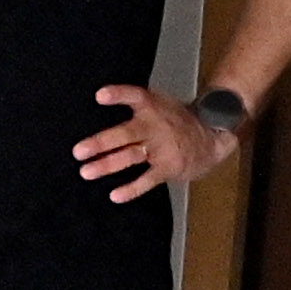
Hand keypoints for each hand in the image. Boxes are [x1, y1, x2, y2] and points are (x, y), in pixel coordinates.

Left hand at [77, 82, 240, 203]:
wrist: (211, 136)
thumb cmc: (177, 121)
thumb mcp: (159, 103)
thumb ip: (134, 104)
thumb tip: (98, 100)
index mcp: (152, 107)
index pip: (135, 96)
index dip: (118, 94)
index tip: (100, 96)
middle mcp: (155, 126)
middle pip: (126, 133)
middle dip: (101, 142)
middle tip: (78, 151)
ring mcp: (162, 148)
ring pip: (131, 156)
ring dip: (107, 165)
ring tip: (86, 171)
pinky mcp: (168, 167)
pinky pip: (148, 179)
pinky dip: (132, 188)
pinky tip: (115, 195)